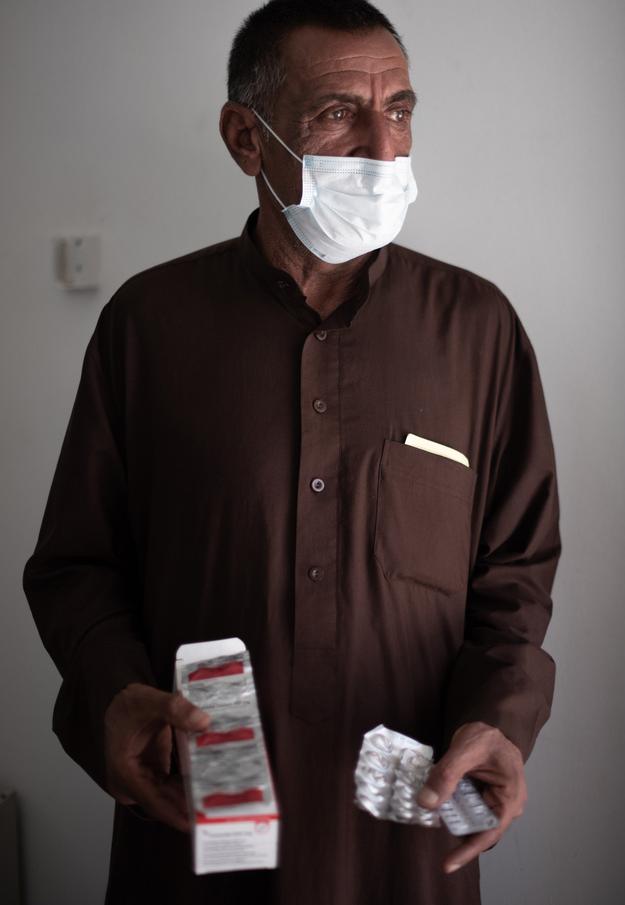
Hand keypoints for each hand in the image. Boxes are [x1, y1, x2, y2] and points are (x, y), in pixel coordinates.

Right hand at [104, 682, 210, 832]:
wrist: (120, 701)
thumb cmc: (129, 704)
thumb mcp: (148, 700)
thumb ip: (173, 708)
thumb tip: (203, 721)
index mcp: (124, 771)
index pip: (153, 800)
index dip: (175, 813)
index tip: (197, 822)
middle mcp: (131, 783)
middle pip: (163, 802)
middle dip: (189, 807)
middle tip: (218, 811)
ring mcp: (142, 780)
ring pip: (169, 796)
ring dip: (191, 797)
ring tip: (220, 800)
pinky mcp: (153, 774)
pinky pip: (172, 785)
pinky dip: (189, 785)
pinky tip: (210, 783)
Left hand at [416, 722, 526, 873]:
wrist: (492, 723)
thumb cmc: (488, 736)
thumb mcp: (465, 751)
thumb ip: (446, 776)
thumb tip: (427, 802)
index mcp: (509, 799)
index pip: (489, 833)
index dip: (467, 851)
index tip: (447, 864)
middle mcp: (504, 806)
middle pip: (477, 828)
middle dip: (455, 827)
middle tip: (431, 820)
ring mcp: (494, 802)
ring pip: (470, 819)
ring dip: (451, 814)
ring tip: (432, 804)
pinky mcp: (482, 796)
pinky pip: (466, 807)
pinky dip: (451, 804)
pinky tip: (437, 797)